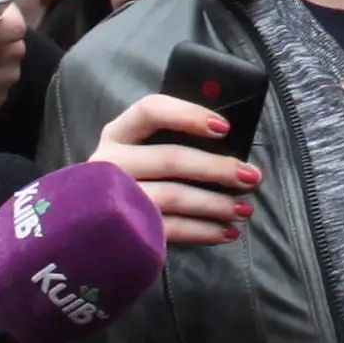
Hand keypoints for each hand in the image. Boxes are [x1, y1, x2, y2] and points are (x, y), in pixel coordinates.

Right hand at [92, 92, 259, 248]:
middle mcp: (111, 162)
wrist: (90, 224)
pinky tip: (226, 232)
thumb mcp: (142, 150)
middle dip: (217, 168)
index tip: (224, 127)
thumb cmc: (132, 177)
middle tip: (252, 177)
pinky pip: (170, 229)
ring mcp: (116, 197)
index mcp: (118, 133)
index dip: (188, 115)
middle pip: (170, 158)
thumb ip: (173, 141)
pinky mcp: (125, 229)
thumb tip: (229, 145)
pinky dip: (203, 231)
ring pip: (173, 196)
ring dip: (215, 203)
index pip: (150, 111)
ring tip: (245, 209)